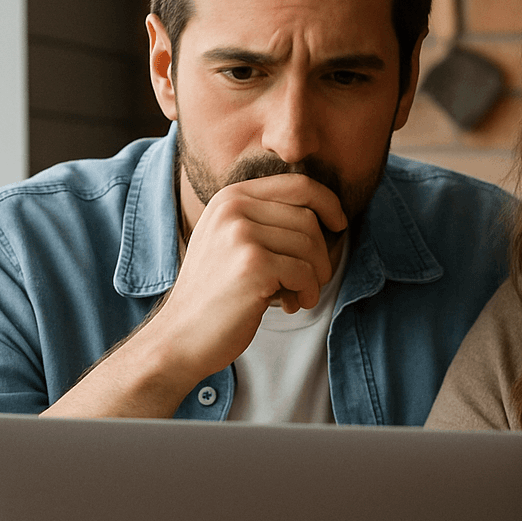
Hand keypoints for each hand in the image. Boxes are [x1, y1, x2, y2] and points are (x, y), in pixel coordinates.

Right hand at [145, 172, 346, 384]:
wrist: (181, 336)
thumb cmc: (218, 294)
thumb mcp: (234, 242)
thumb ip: (269, 221)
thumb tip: (328, 214)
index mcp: (231, 197)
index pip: (298, 184)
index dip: (328, 203)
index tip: (339, 224)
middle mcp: (233, 207)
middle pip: (308, 218)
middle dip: (320, 254)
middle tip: (310, 281)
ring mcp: (241, 234)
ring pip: (310, 245)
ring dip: (315, 276)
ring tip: (299, 295)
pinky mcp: (252, 264)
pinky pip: (305, 272)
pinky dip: (308, 292)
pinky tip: (293, 305)